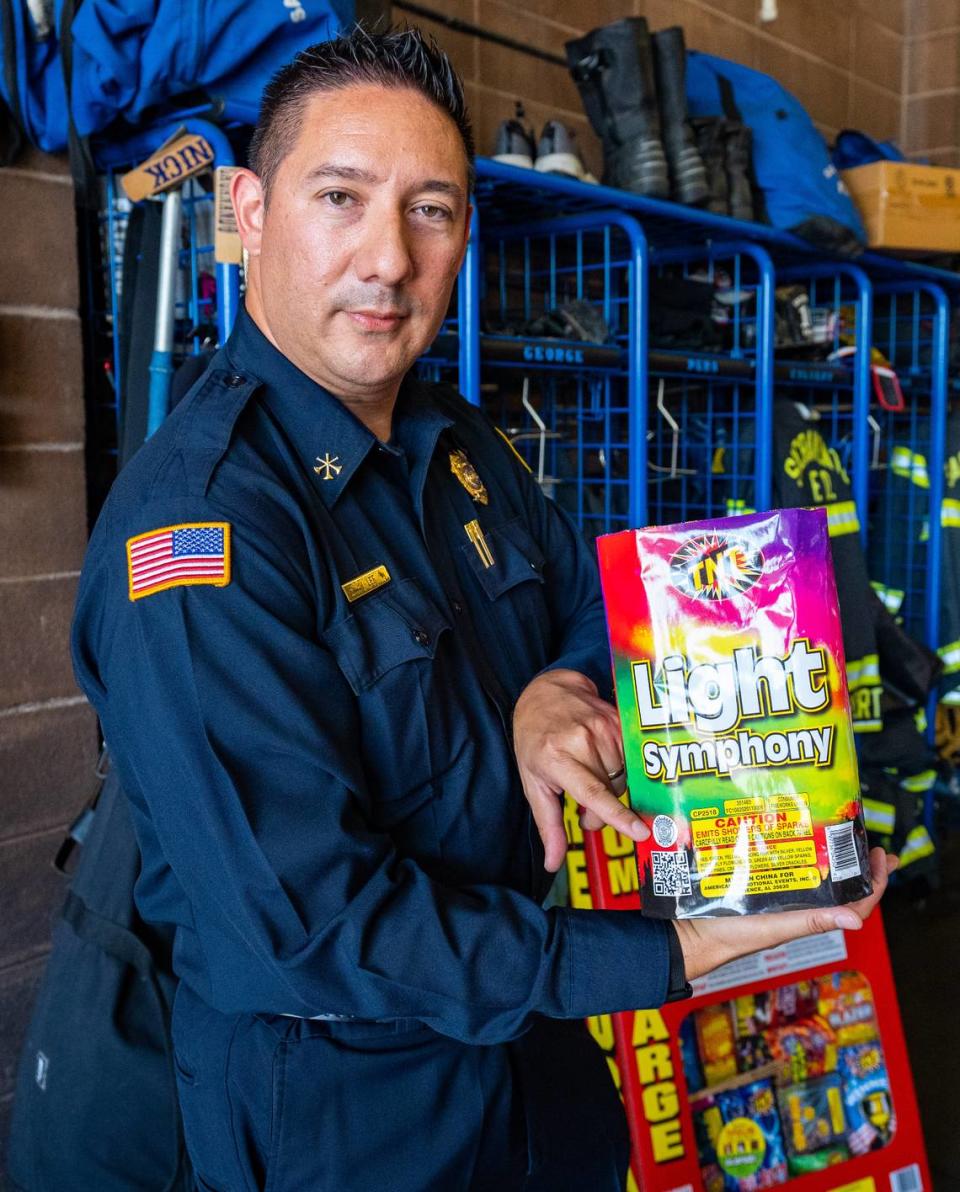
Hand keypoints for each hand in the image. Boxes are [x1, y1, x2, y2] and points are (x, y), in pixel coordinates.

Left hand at [513, 668, 647, 872]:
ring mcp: (604, 726)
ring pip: (626, 774)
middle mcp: (583, 740)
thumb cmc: (535, 741)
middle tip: (586, 814)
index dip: (616, 814)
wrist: (545, 693)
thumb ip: (548, 824)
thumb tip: (553, 864)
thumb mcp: (532, 783)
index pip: (593, 791)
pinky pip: (632, 756)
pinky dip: (623, 769)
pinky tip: (606, 766)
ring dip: (614, 789)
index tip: (639, 832)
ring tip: (594, 785)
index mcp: (557, 758)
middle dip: (605, 811)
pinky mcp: (619, 719)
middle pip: (613, 790)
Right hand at [673, 848, 896, 980]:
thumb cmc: (734, 935)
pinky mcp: (760, 885)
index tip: (883, 856)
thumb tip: (857, 919)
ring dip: (836, 860)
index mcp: (809, 916)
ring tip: (844, 838)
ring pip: (817, 876)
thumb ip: (812, 921)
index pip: (856, 902)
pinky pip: (788, 870)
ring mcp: (781, 895)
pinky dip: (801, 857)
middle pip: (841, 886)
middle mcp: (799, 904)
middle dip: (861, 866)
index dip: (876, 882)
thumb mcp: (777, 927)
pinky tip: (799, 841)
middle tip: (873, 844)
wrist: (694, 933)